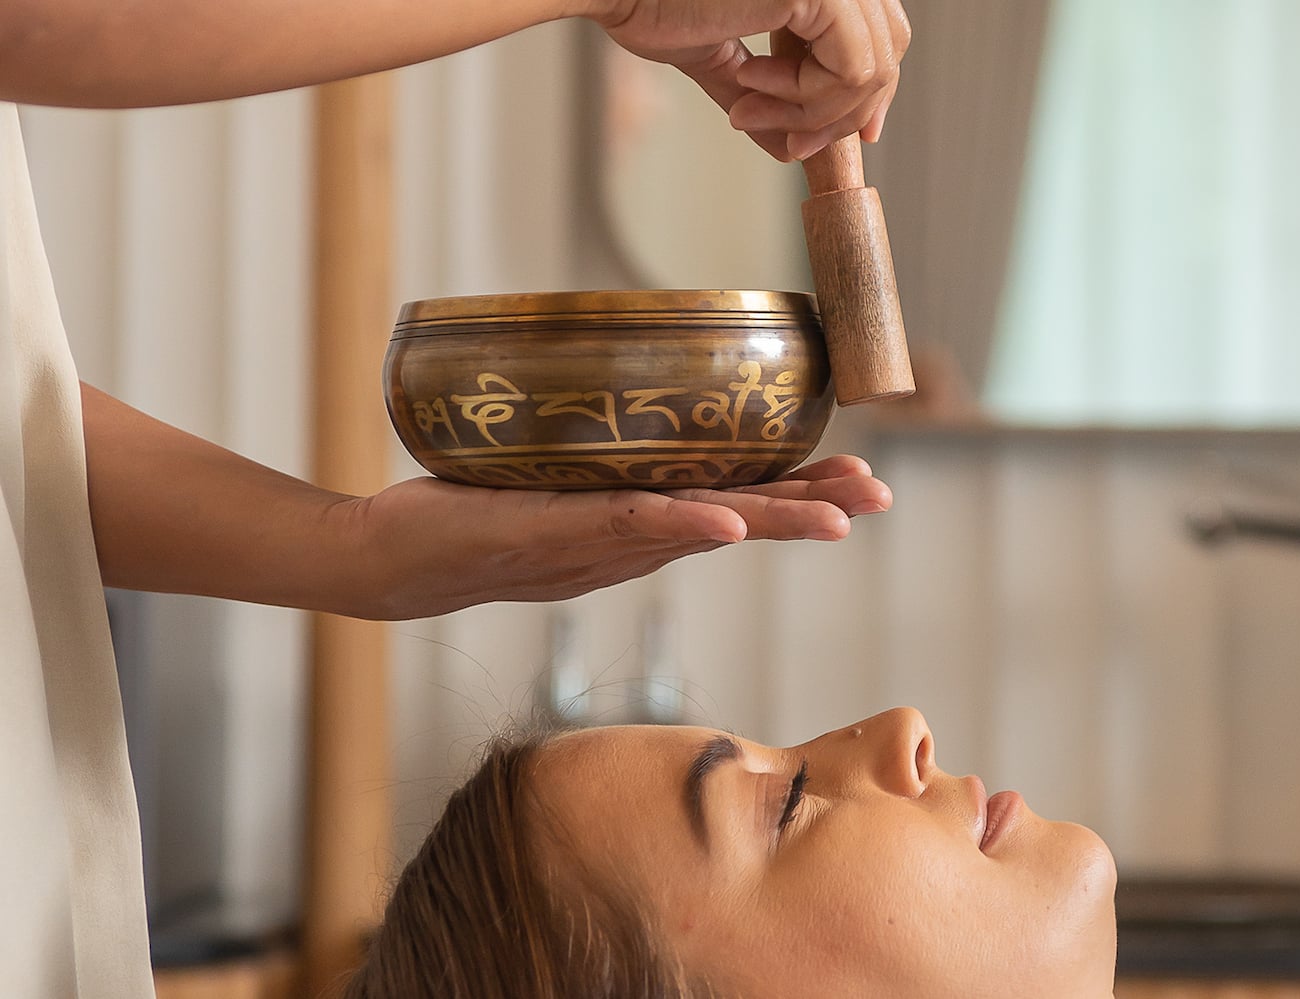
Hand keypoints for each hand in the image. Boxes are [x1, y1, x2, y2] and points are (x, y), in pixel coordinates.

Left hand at [345, 455, 890, 619]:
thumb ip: (592, 458)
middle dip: (813, 511)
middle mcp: (627, 544)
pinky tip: (725, 521)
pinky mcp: (548, 535)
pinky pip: (624, 527)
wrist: (384, 558)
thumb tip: (630, 398)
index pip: (735, 506)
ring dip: (772, 521)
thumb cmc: (463, 514)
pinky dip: (679, 525)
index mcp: (636, 527)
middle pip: (738, 522)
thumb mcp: (545, 480)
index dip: (800, 497)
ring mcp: (594, 545)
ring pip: (701, 528)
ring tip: (836, 516)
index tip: (861, 483)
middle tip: (879, 498)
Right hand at [590, 0, 909, 160]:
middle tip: (796, 146)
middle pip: (890, 48)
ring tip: (749, 108)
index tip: (848, 135)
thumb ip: (764, 93)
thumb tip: (787, 147)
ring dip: (812, 112)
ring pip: (870, 70)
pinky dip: (806, 98)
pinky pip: (851, 71)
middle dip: (845, 112)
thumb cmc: (648, 2)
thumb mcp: (721, 54)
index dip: (870, 90)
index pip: (881, 31)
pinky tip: (751, 83)